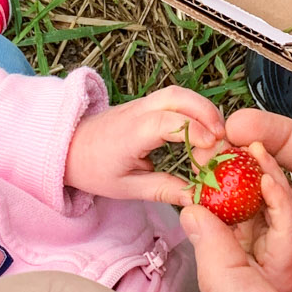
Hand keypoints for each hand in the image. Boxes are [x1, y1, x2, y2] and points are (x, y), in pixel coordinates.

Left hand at [64, 86, 223, 205]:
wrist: (68, 148)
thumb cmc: (95, 169)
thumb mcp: (126, 188)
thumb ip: (161, 190)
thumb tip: (195, 198)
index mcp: (130, 133)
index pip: (165, 121)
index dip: (193, 130)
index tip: (212, 146)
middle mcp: (137, 112)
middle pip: (176, 96)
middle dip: (205, 111)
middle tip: (223, 137)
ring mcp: (141, 104)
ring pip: (177, 93)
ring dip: (202, 108)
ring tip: (218, 134)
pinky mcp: (145, 105)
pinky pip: (173, 99)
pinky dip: (193, 109)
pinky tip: (203, 129)